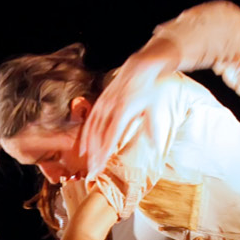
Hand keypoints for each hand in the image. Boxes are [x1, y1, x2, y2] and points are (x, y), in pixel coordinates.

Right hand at [79, 49, 171, 179]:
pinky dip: (85, 136)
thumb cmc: (148, 90)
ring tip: (88, 163)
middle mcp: (110, 108)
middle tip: (92, 171)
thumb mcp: (153, 108)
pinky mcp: (99, 102)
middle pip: (98, 136)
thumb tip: (155, 148)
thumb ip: (152, 129)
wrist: (138, 68)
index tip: (100, 166)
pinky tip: (83, 148)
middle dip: (94, 155)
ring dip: (89, 148)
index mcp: (123, 111)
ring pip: (91, 130)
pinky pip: (89, 122)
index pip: (110, 137)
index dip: (104, 152)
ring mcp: (103, 105)